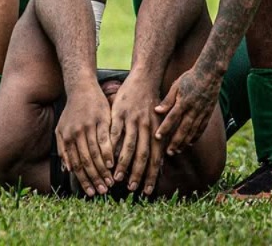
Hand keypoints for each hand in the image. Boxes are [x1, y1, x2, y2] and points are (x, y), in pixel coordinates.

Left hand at [55, 87, 114, 196]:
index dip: (83, 180)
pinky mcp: (101, 120)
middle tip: (103, 192)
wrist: (81, 88)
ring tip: (111, 182)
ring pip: (95, 153)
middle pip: (85, 162)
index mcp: (66, 138)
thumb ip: (63, 149)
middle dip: (94, 179)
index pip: (75, 164)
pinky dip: (108, 153)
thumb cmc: (72, 112)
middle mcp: (75, 134)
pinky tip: (113, 164)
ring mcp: (88, 127)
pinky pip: (105, 140)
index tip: (91, 192)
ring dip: (103, 170)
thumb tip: (67, 170)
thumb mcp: (61, 129)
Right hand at [108, 79, 163, 195]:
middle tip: (131, 188)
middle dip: (137, 173)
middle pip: (142, 155)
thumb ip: (161, 138)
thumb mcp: (161, 120)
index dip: (151, 175)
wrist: (143, 80)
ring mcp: (132, 120)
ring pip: (128, 146)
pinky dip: (110, 146)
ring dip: (122, 164)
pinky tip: (105, 158)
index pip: (155, 157)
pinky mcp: (120, 113)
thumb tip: (166, 158)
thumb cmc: (152, 103)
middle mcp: (146, 127)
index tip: (146, 190)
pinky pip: (115, 132)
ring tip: (116, 178)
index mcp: (157, 130)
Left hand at [154, 66, 220, 155]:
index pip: (172, 117)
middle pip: (183, 129)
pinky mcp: (208, 113)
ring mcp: (202, 112)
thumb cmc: (190, 77)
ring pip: (193, 131)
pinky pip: (202, 128)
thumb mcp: (176, 85)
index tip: (157, 137)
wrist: (210, 73)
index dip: (164, 128)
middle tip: (168, 153)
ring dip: (184, 142)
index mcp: (184, 101)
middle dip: (175, 142)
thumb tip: (157, 111)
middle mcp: (193, 109)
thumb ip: (167, 100)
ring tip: (177, 151)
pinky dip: (196, 136)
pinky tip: (190, 143)